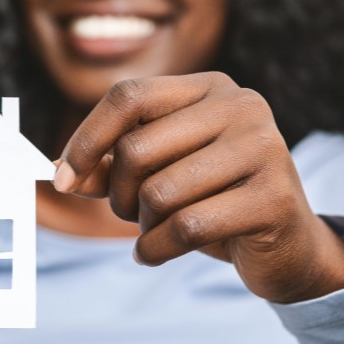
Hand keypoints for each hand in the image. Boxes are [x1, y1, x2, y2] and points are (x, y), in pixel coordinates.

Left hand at [54, 72, 343, 303]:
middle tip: (130, 216)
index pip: (128, 96)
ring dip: (140, 225)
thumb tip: (58, 171)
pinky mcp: (273, 198)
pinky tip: (151, 254)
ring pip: (158, 192)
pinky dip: (154, 249)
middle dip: (117, 195)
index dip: (85, 140)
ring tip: (154, 232)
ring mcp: (263, 148)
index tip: (62, 181)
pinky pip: (184, 227)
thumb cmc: (211, 201)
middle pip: (135, 149)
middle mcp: (241, 106)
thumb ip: (110, 167)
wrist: (285, 245)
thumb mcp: (158, 175)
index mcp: (209, 89)